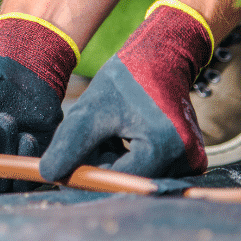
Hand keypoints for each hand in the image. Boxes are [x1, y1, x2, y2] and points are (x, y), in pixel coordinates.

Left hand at [39, 0, 212, 180]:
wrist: (161, 59)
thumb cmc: (125, 80)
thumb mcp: (91, 110)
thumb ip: (71, 144)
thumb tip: (49, 175)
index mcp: (164, 146)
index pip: (118, 179)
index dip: (89, 175)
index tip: (65, 169)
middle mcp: (187, 159)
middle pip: (129, 180)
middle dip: (102, 165)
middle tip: (88, 139)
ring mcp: (191, 160)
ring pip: (137, 175)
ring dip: (114, 161)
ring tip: (107, 132)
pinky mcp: (190, 158)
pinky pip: (149, 168)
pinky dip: (128, 158)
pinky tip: (122, 136)